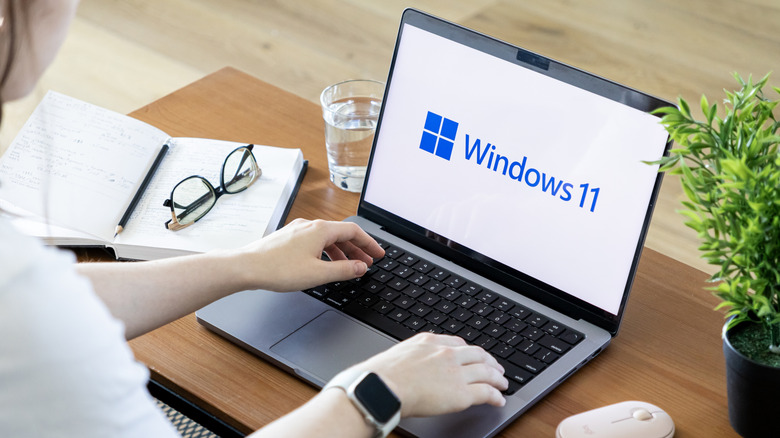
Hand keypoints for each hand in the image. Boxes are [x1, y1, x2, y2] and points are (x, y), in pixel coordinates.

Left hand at [238, 219, 384, 291]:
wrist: (246, 267)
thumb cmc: (277, 269)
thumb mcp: (317, 274)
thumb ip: (343, 270)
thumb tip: (361, 267)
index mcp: (320, 230)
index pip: (354, 231)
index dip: (369, 243)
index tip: (379, 254)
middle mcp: (310, 226)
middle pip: (341, 234)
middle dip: (357, 249)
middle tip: (368, 262)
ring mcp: (298, 231)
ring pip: (327, 238)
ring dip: (342, 252)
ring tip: (350, 267)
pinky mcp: (288, 238)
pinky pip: (315, 242)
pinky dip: (327, 252)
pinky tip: (326, 264)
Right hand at [339, 333, 507, 416]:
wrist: (382, 386)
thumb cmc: (382, 374)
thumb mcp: (400, 353)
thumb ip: (415, 354)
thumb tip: (415, 362)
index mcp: (431, 341)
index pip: (459, 343)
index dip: (471, 351)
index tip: (474, 356)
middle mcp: (447, 354)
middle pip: (478, 354)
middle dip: (490, 361)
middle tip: (496, 368)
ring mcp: (456, 373)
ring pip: (487, 372)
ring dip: (498, 378)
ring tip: (503, 383)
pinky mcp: (461, 393)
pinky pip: (486, 392)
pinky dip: (496, 395)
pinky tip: (499, 399)